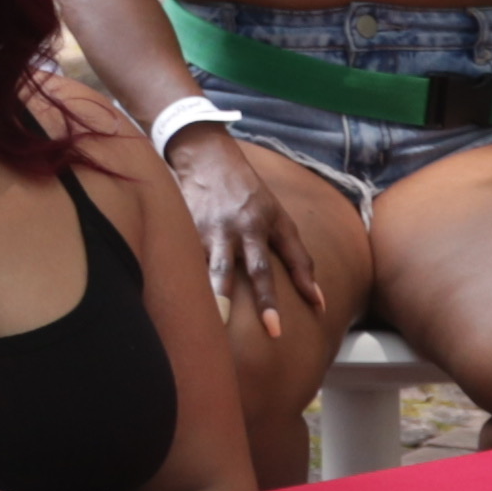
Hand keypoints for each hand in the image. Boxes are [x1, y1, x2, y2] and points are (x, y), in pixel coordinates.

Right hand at [167, 118, 306, 334]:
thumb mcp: (281, 221)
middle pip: (225, 272)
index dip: (270, 300)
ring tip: (197, 322)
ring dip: (198, 293)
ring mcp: (199, 230)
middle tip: (225, 331)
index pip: (263, 271)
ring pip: (197, 266)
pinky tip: (173, 299)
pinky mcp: (178, 227)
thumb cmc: (251, 195)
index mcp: (254, 228)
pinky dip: (178, 278)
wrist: (208, 159)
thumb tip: (318, 301)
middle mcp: (226, 231)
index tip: (275, 330)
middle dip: (224, 301)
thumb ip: (299, 260)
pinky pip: (179, 258)